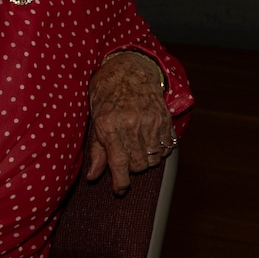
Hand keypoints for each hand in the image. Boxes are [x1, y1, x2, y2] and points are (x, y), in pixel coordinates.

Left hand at [86, 51, 175, 192]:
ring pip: (153, 159)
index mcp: (109, 125)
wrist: (129, 67)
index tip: (119, 189)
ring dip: (145, 160)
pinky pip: (166, 148)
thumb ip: (97, 150)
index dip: (120, 183)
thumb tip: (93, 176)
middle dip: (131, 168)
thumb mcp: (95, 119)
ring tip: (137, 149)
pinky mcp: (164, 119)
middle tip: (125, 159)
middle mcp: (131, 124)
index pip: (119, 164)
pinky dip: (159, 151)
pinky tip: (150, 142)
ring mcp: (151, 121)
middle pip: (138, 165)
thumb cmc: (107, 92)